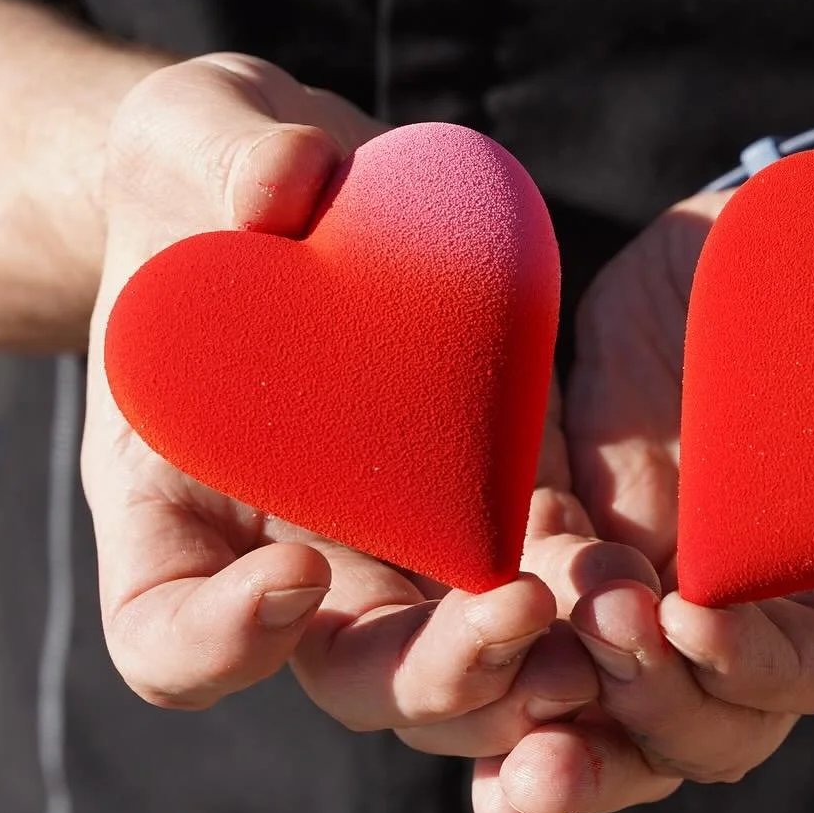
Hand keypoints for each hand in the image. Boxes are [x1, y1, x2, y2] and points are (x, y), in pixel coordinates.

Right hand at [82, 55, 599, 793]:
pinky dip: (586, 600)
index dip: (219, 642)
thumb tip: (281, 185)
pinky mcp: (488, 498)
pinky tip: (650, 590)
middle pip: (349, 675)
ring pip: (454, 664)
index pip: (164, 635)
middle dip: (434, 674)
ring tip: (609, 638)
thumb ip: (228, 155)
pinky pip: (536, 579)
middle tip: (516, 620)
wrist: (300, 186)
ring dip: (528, 672)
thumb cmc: (217, 170)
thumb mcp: (199, 138)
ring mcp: (393, 539)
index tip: (291, 567)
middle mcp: (285, 550)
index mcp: (177, 501)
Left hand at [492, 145, 813, 812]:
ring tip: (524, 702)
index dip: (779, 658)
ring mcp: (691, 596)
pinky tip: (479, 697)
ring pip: (636, 712)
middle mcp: (787, 606)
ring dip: (582, 724)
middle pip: (730, 713)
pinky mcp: (607, 562)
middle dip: (663, 698)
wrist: (764, 249)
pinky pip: (556, 649)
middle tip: (603, 627)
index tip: (700, 616)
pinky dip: (514, 687)